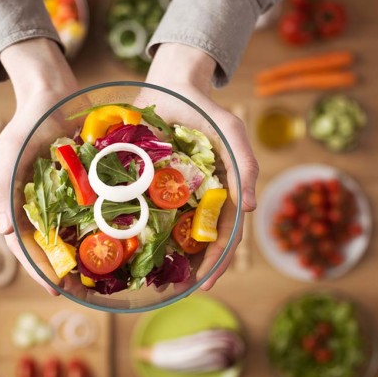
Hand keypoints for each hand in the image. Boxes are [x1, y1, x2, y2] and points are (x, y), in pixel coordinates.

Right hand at [0, 38, 77, 294]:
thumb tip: (5, 232)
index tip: (57, 290)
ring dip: (85, 255)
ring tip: (102, 277)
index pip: (25, 246)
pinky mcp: (85, 185)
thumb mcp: (10, 153)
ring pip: (74, 233)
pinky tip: (118, 241)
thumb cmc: (28, 123)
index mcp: (18, 204)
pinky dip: (102, 227)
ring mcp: (65, 196)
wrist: (53, 93)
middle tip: (85, 291)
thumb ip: (3, 191)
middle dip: (66, 270)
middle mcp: (42, 205)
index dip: (39, 269)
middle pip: (52, 246)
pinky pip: (94, 211)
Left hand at [145, 43, 258, 289]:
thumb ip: (246, 164)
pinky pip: (140, 207)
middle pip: (195, 239)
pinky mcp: (145, 181)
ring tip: (152, 279)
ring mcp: (169, 191)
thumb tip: (251, 209)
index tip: (206, 284)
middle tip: (178, 290)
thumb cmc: (206, 110)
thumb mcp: (232, 132)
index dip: (217, 261)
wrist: (173, 85)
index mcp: (219, 192)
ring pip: (168, 229)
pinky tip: (126, 244)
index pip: (223, 234)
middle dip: (191, 267)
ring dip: (164, 255)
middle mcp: (194, 197)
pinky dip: (137, 227)